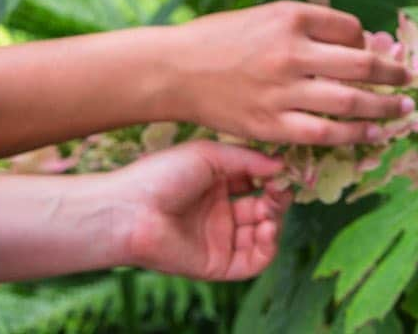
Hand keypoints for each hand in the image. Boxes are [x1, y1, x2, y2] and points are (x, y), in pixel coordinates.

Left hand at [112, 140, 291, 281]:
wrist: (132, 210)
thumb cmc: (163, 174)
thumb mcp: (208, 155)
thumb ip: (247, 159)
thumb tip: (281, 165)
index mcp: (214, 181)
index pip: (254, 180)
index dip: (271, 175)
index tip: (285, 168)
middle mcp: (218, 209)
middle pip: (261, 207)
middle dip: (277, 198)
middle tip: (283, 189)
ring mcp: (218, 237)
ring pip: (260, 234)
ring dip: (274, 221)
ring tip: (272, 209)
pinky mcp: (217, 264)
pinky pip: (251, 262)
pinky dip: (266, 248)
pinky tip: (268, 229)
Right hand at [168, 1, 412, 145]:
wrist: (175, 69)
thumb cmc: (219, 39)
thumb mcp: (263, 17)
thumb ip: (305, 28)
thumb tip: (357, 43)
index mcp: (289, 17)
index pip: (350, 28)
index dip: (366, 41)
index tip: (371, 52)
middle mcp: (290, 51)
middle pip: (362, 65)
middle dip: (393, 74)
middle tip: (407, 79)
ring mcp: (283, 91)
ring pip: (352, 102)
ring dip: (384, 107)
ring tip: (401, 109)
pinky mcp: (272, 125)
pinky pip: (326, 133)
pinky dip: (355, 134)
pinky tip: (370, 134)